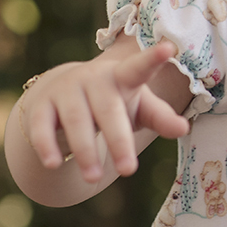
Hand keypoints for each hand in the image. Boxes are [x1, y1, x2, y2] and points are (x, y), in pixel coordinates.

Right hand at [22, 39, 190, 183]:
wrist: (63, 94)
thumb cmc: (112, 103)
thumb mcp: (139, 107)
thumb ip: (160, 117)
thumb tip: (184, 128)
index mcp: (123, 76)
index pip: (140, 68)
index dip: (153, 58)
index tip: (168, 48)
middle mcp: (94, 79)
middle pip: (108, 110)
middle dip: (118, 140)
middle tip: (128, 170)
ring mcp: (66, 90)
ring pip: (76, 120)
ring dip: (84, 150)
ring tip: (93, 178)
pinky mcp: (42, 106)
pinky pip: (42, 126)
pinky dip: (46, 145)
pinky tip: (53, 164)